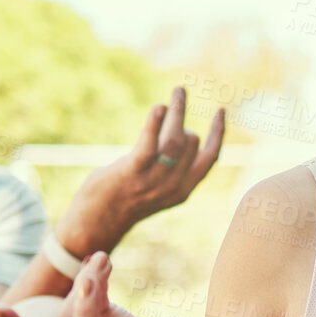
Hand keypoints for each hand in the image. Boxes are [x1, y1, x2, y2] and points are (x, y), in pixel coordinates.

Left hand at [57, 86, 224, 253]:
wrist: (96, 225)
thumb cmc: (121, 201)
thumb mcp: (154, 187)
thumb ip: (168, 168)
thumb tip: (178, 135)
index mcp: (183, 190)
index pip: (211, 158)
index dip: (218, 133)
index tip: (220, 110)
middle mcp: (174, 186)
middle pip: (191, 142)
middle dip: (183, 120)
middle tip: (176, 98)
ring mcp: (155, 180)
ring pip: (177, 139)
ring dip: (179, 110)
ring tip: (179, 91)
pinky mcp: (133, 172)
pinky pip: (150, 145)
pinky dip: (156, 123)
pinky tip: (159, 107)